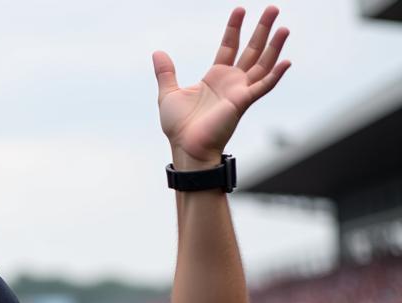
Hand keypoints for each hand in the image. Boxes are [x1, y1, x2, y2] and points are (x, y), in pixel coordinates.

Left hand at [154, 6, 290, 166]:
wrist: (186, 147)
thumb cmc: (179, 127)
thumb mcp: (169, 94)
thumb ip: (166, 73)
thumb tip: (157, 52)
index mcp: (215, 77)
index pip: (229, 46)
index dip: (234, 28)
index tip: (240, 9)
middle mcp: (231, 82)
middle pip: (251, 50)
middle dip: (262, 29)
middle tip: (273, 8)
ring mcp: (239, 91)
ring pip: (263, 64)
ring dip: (274, 46)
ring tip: (283, 27)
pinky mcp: (243, 102)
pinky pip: (263, 86)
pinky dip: (275, 75)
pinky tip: (287, 61)